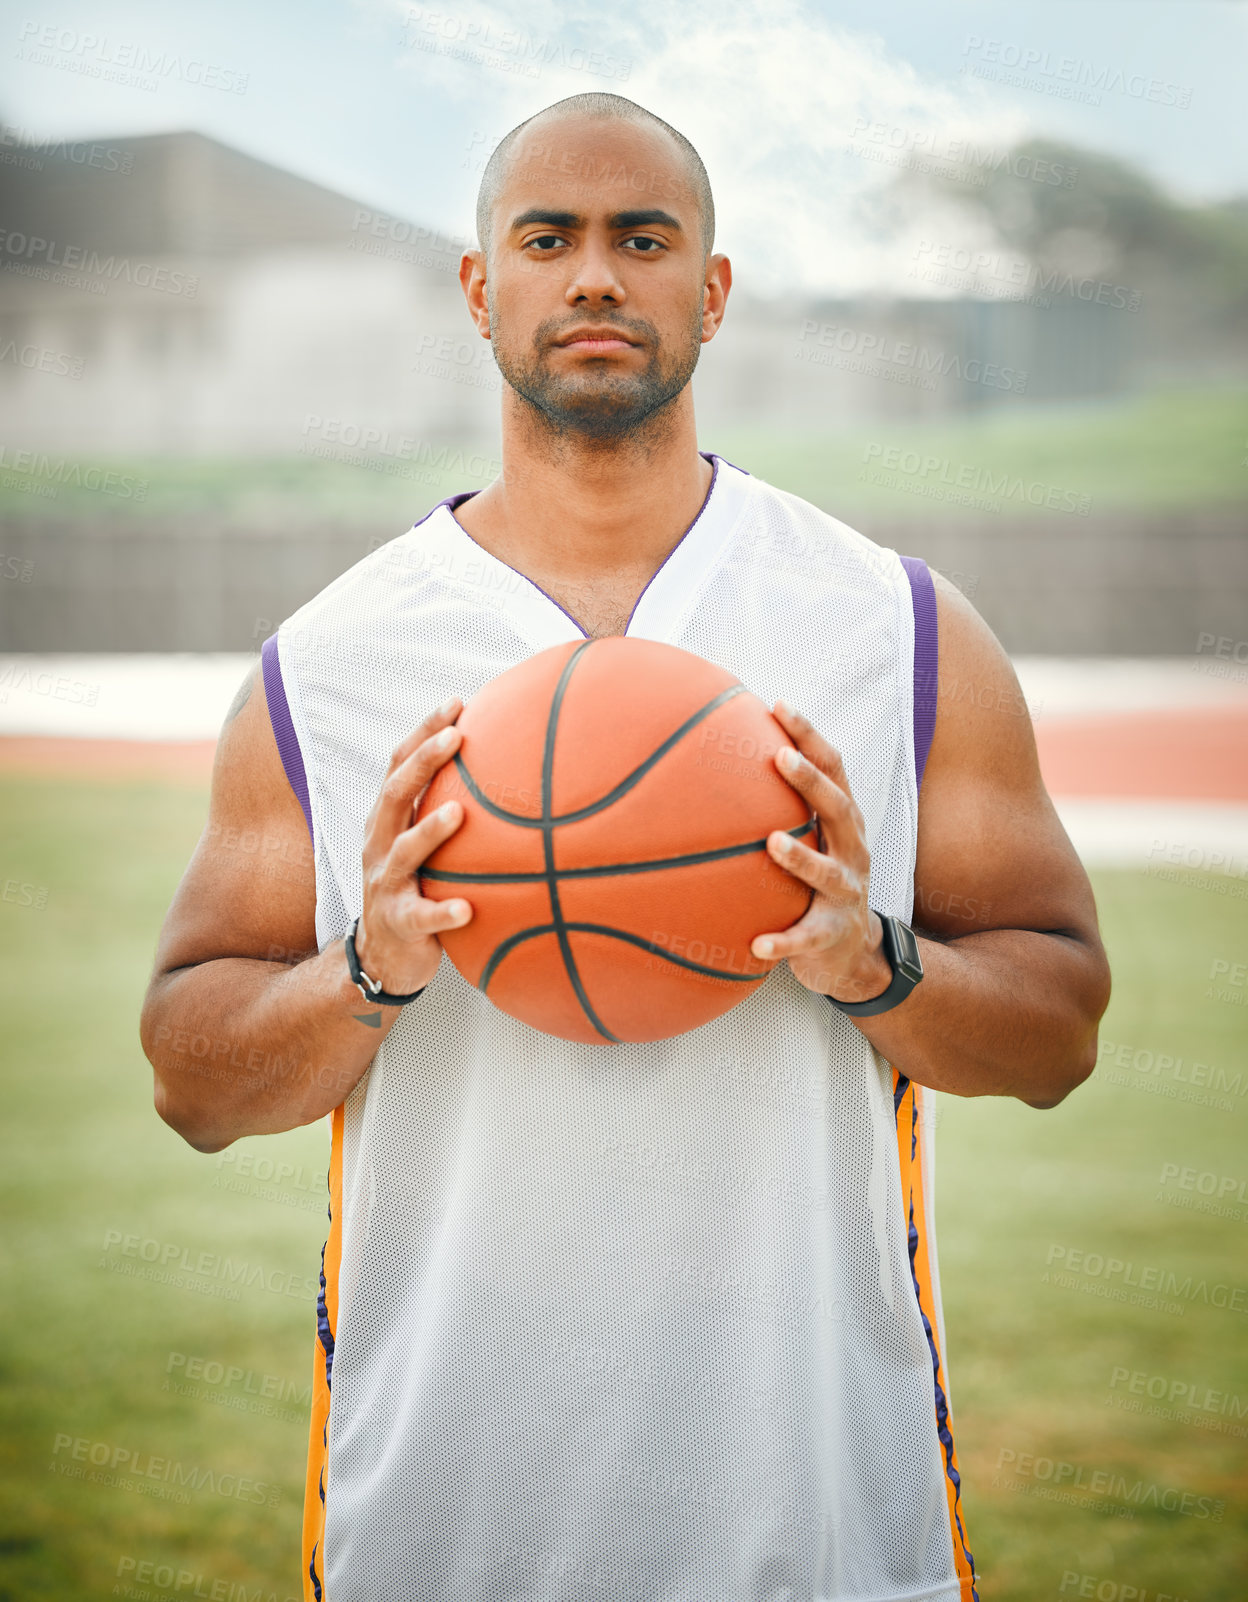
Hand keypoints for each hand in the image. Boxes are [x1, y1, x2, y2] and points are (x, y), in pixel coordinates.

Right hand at [354, 698, 473, 993]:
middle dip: (423, 763)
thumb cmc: (416, 890)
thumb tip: (512, 772)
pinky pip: (421, 917)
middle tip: (456, 738)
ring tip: (459, 813)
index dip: (423, 732)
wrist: (382, 957)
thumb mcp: (425, 847)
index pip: (399, 765)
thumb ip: (450, 811)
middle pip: (394, 794)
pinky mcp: (399, 923)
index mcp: (388, 821)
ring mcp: (385, 884)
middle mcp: (379, 845)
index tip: (457, 702)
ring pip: (402, 852)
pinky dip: (442, 912)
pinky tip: (468, 909)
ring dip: (430, 831)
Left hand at [750, 701, 891, 1003]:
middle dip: (813, 783)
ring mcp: (846, 895)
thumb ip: (782, 808)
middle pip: (840, 809)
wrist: (854, 955)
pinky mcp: (831, 936)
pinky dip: (783, 942)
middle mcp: (852, 852)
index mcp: (845, 824)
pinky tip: (756, 946)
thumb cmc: (818, 886)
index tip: (781, 705)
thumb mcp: (811, 842)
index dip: (811, 737)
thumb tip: (719, 763)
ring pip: (828, 874)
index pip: (835, 770)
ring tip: (772, 843)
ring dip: (801, 858)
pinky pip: (806, 939)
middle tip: (781, 758)